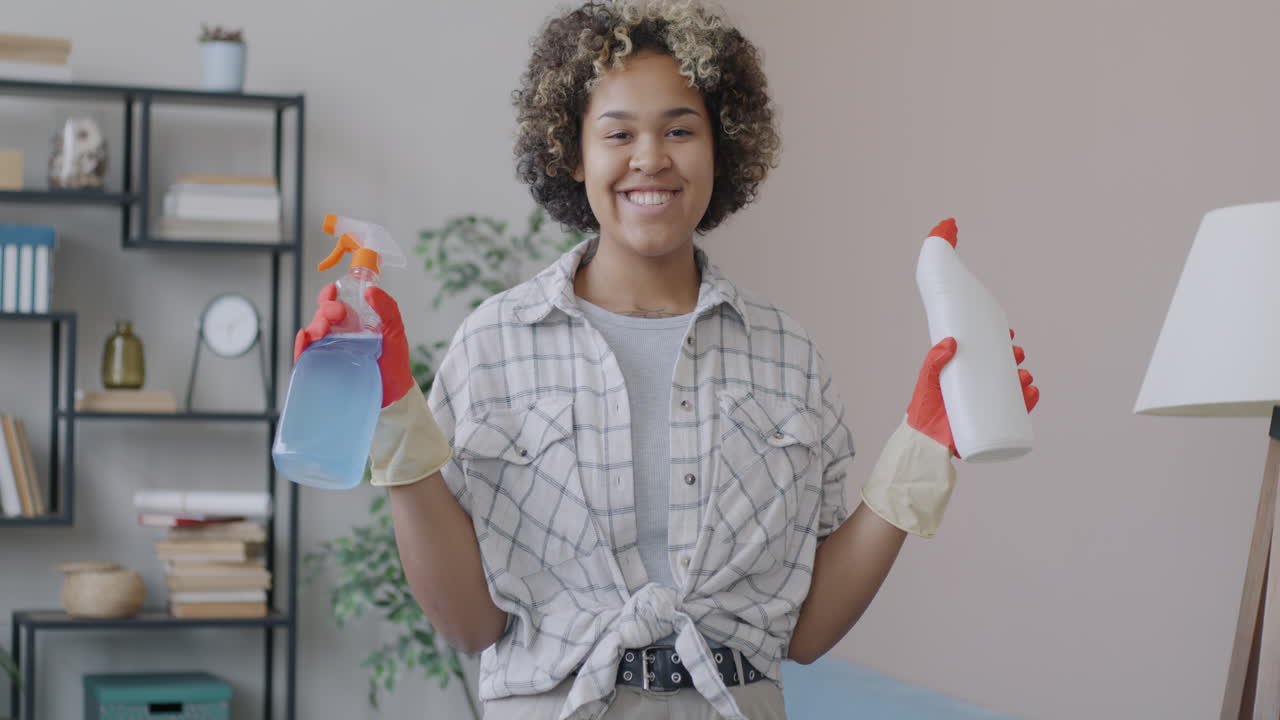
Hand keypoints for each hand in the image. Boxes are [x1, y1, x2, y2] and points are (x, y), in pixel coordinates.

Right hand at [293, 284, 416, 407]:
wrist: (394, 396)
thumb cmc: (394, 364)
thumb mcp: (395, 331)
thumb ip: (387, 308)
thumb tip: (371, 290)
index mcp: (353, 325)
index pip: (334, 305)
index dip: (329, 296)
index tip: (332, 290)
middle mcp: (338, 336)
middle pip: (322, 317)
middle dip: (325, 310)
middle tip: (337, 313)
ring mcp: (329, 352)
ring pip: (312, 333)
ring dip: (314, 325)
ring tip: (323, 329)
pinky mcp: (322, 369)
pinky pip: (305, 354)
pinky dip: (301, 344)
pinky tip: (304, 337)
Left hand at [906, 331, 1038, 457]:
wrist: (924, 442)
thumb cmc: (923, 410)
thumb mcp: (927, 381)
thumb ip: (933, 361)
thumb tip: (951, 341)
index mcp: (967, 375)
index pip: (988, 356)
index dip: (1001, 344)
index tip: (1009, 333)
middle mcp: (980, 390)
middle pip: (1004, 370)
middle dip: (1015, 359)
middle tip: (1017, 354)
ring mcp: (988, 407)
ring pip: (1013, 390)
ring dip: (1024, 379)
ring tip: (1024, 375)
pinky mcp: (993, 425)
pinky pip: (1016, 414)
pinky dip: (1028, 402)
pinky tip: (1032, 392)